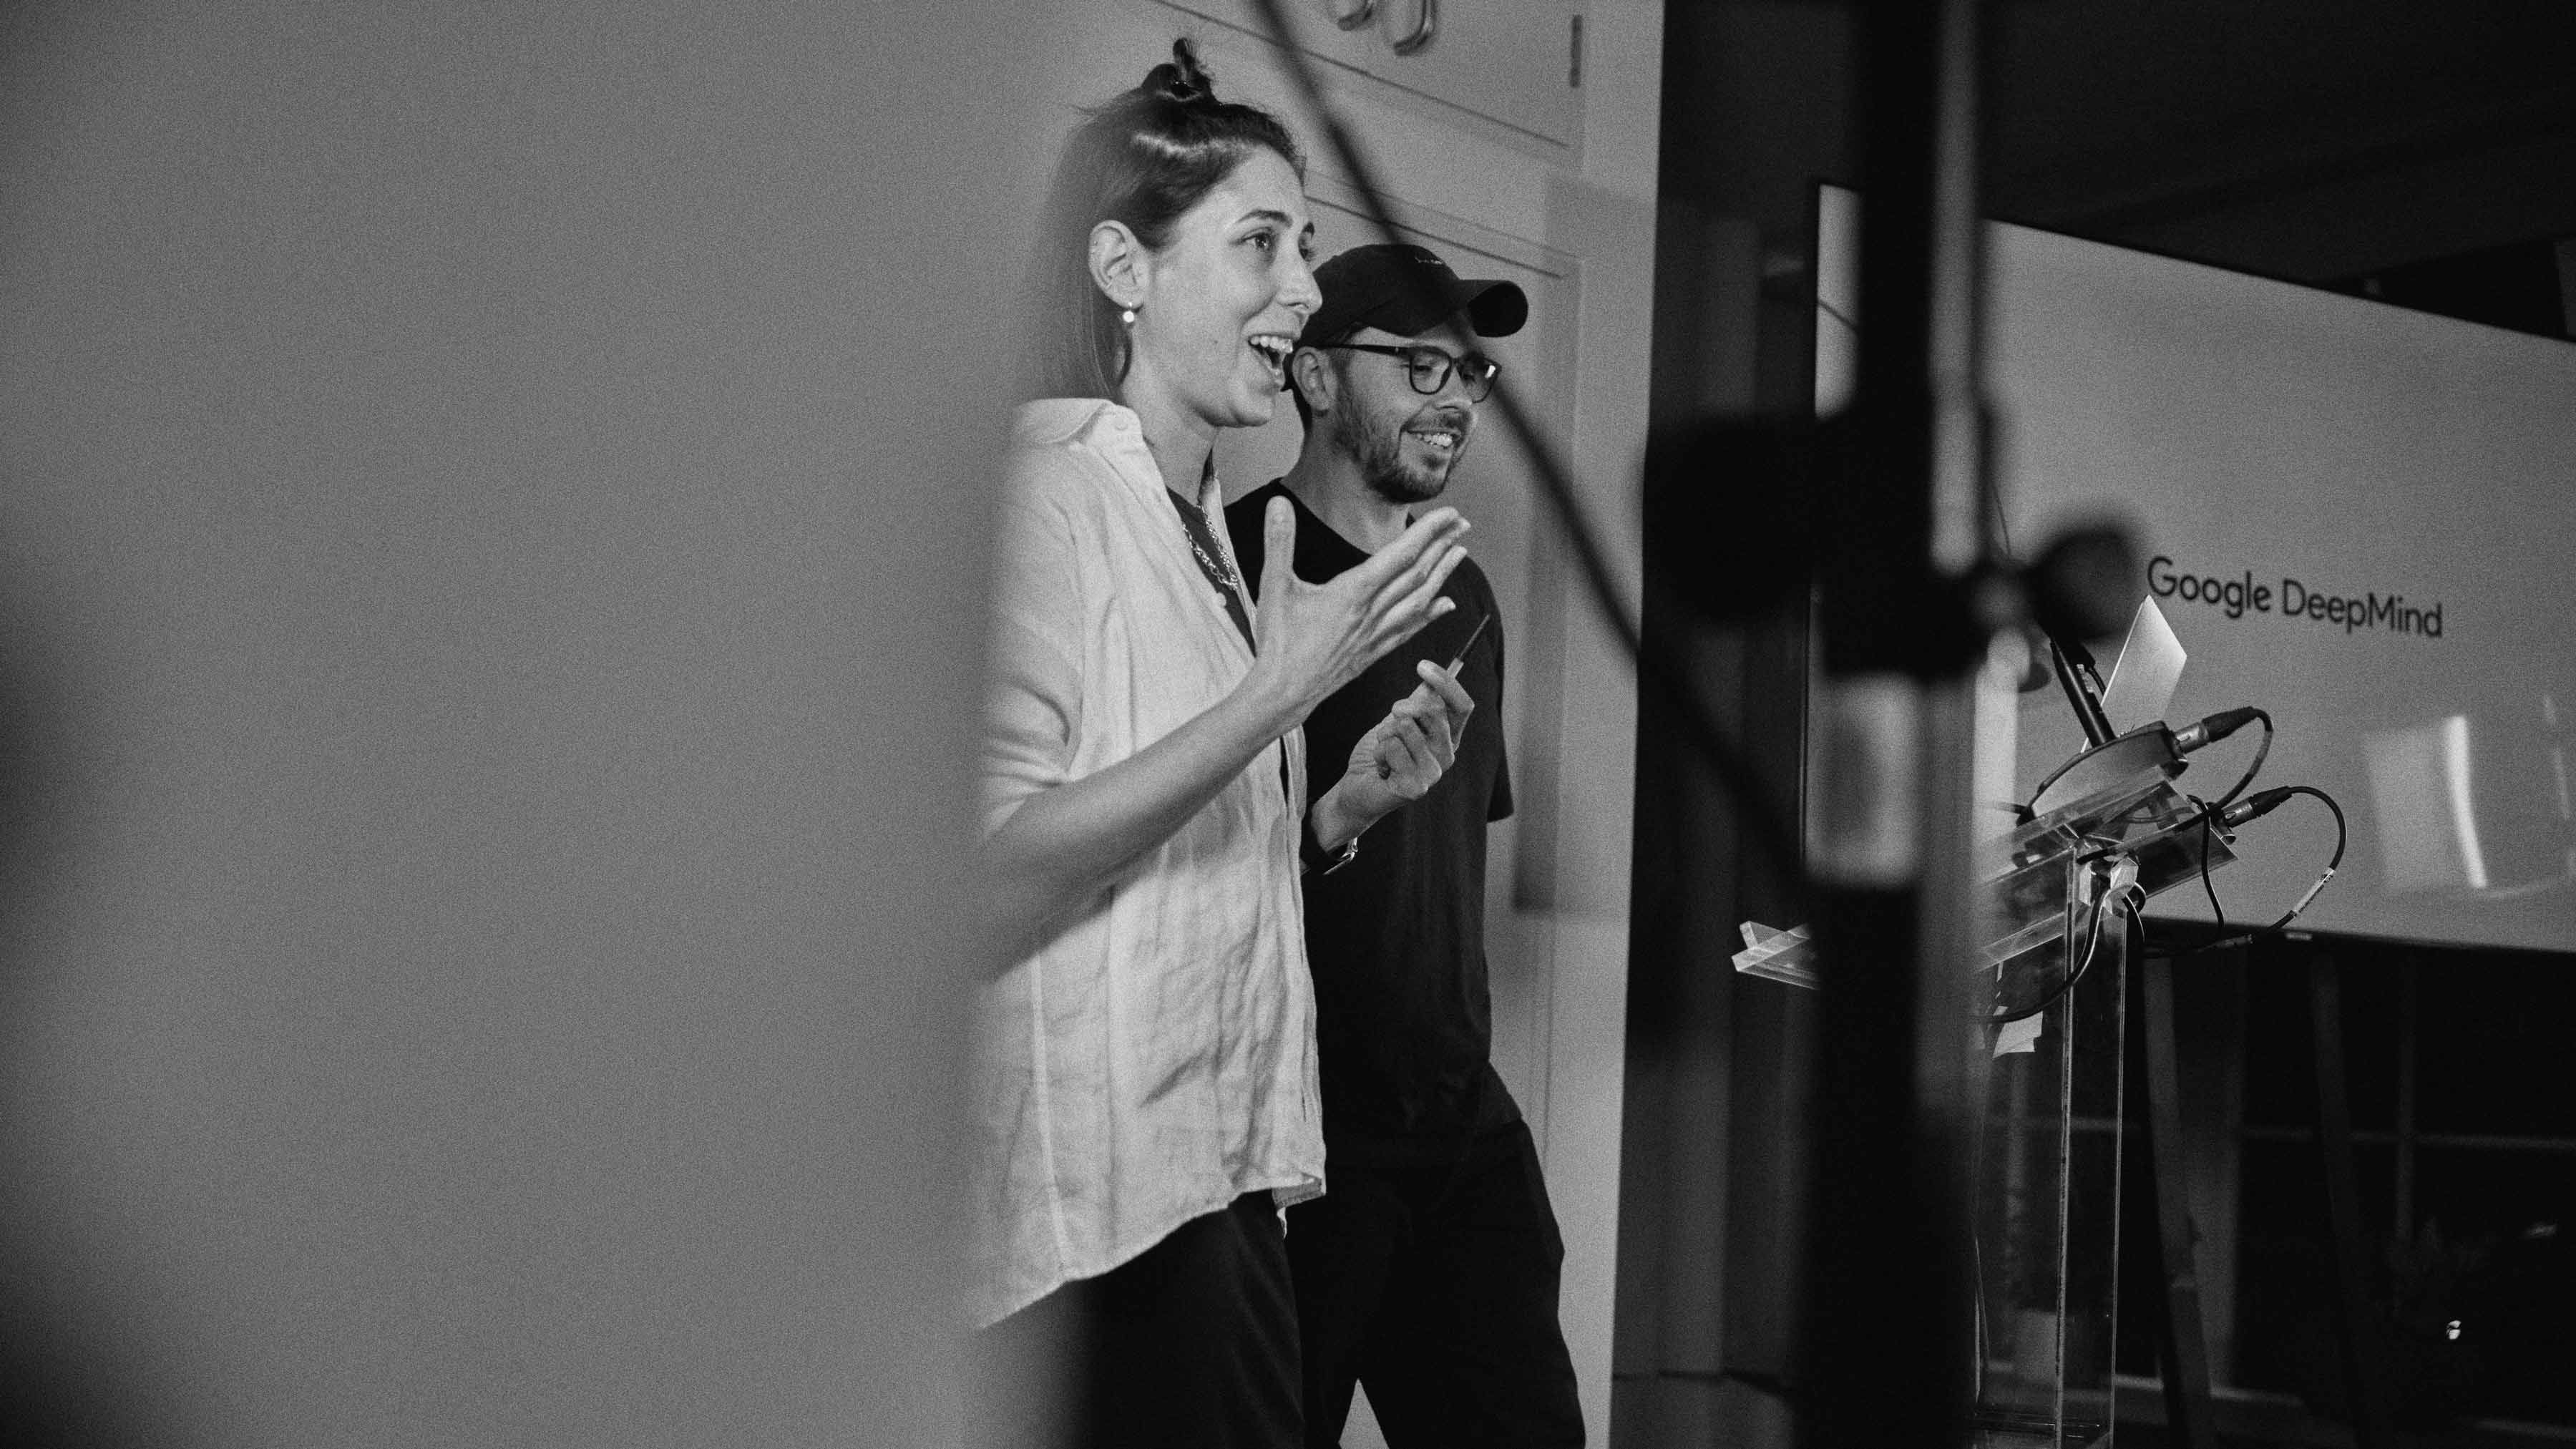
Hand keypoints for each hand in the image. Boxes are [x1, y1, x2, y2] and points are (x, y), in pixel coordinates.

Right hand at [1245, 497, 1467, 730]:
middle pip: (1418, 574)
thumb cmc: (1277, 643)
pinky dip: (1431, 614)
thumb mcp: (1273, 586)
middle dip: (1443, 545)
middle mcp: (1372, 613)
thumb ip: (1279, 542)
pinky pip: (1410, 629)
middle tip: (1463, 524)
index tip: (1448, 513)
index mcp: (1353, 593)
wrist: (1282, 693)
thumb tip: (1277, 503)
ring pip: (1420, 600)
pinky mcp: (1373, 653)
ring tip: (1460, 554)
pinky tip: (1445, 605)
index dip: (1428, 531)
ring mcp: (1376, 635)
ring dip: (1443, 575)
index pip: (1400, 554)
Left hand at [1312, 659, 1476, 844]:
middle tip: (1390, 719)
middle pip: (1433, 709)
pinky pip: (1392, 747)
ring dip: (1384, 732)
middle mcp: (1447, 755)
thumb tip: (1432, 680)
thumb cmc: (1381, 753)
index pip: (1462, 705)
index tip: (1422, 665)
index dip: (1446, 682)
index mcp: (1448, 737)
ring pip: (1405, 725)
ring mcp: (1434, 773)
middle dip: (1401, 706)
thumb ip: (1418, 702)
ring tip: (1384, 750)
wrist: (1358, 788)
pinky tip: (1381, 768)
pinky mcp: (1416, 787)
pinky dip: (1379, 752)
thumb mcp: (1399, 720)